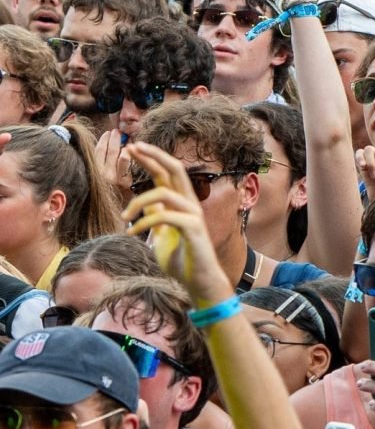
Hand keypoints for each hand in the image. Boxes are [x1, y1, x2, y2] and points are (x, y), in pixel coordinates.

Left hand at [121, 145, 227, 302]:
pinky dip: (144, 222)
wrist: (196, 281)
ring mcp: (193, 214)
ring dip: (138, 202)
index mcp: (180, 202)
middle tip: (131, 147)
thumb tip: (143, 204)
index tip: (131, 148)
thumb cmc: (179, 259)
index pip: (166, 172)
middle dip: (152, 156)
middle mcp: (190, 203)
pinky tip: (132, 232)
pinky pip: (165, 216)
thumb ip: (155, 216)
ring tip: (124, 216)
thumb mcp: (161, 234)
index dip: (150, 158)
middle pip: (174, 169)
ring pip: (164, 193)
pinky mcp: (193, 228)